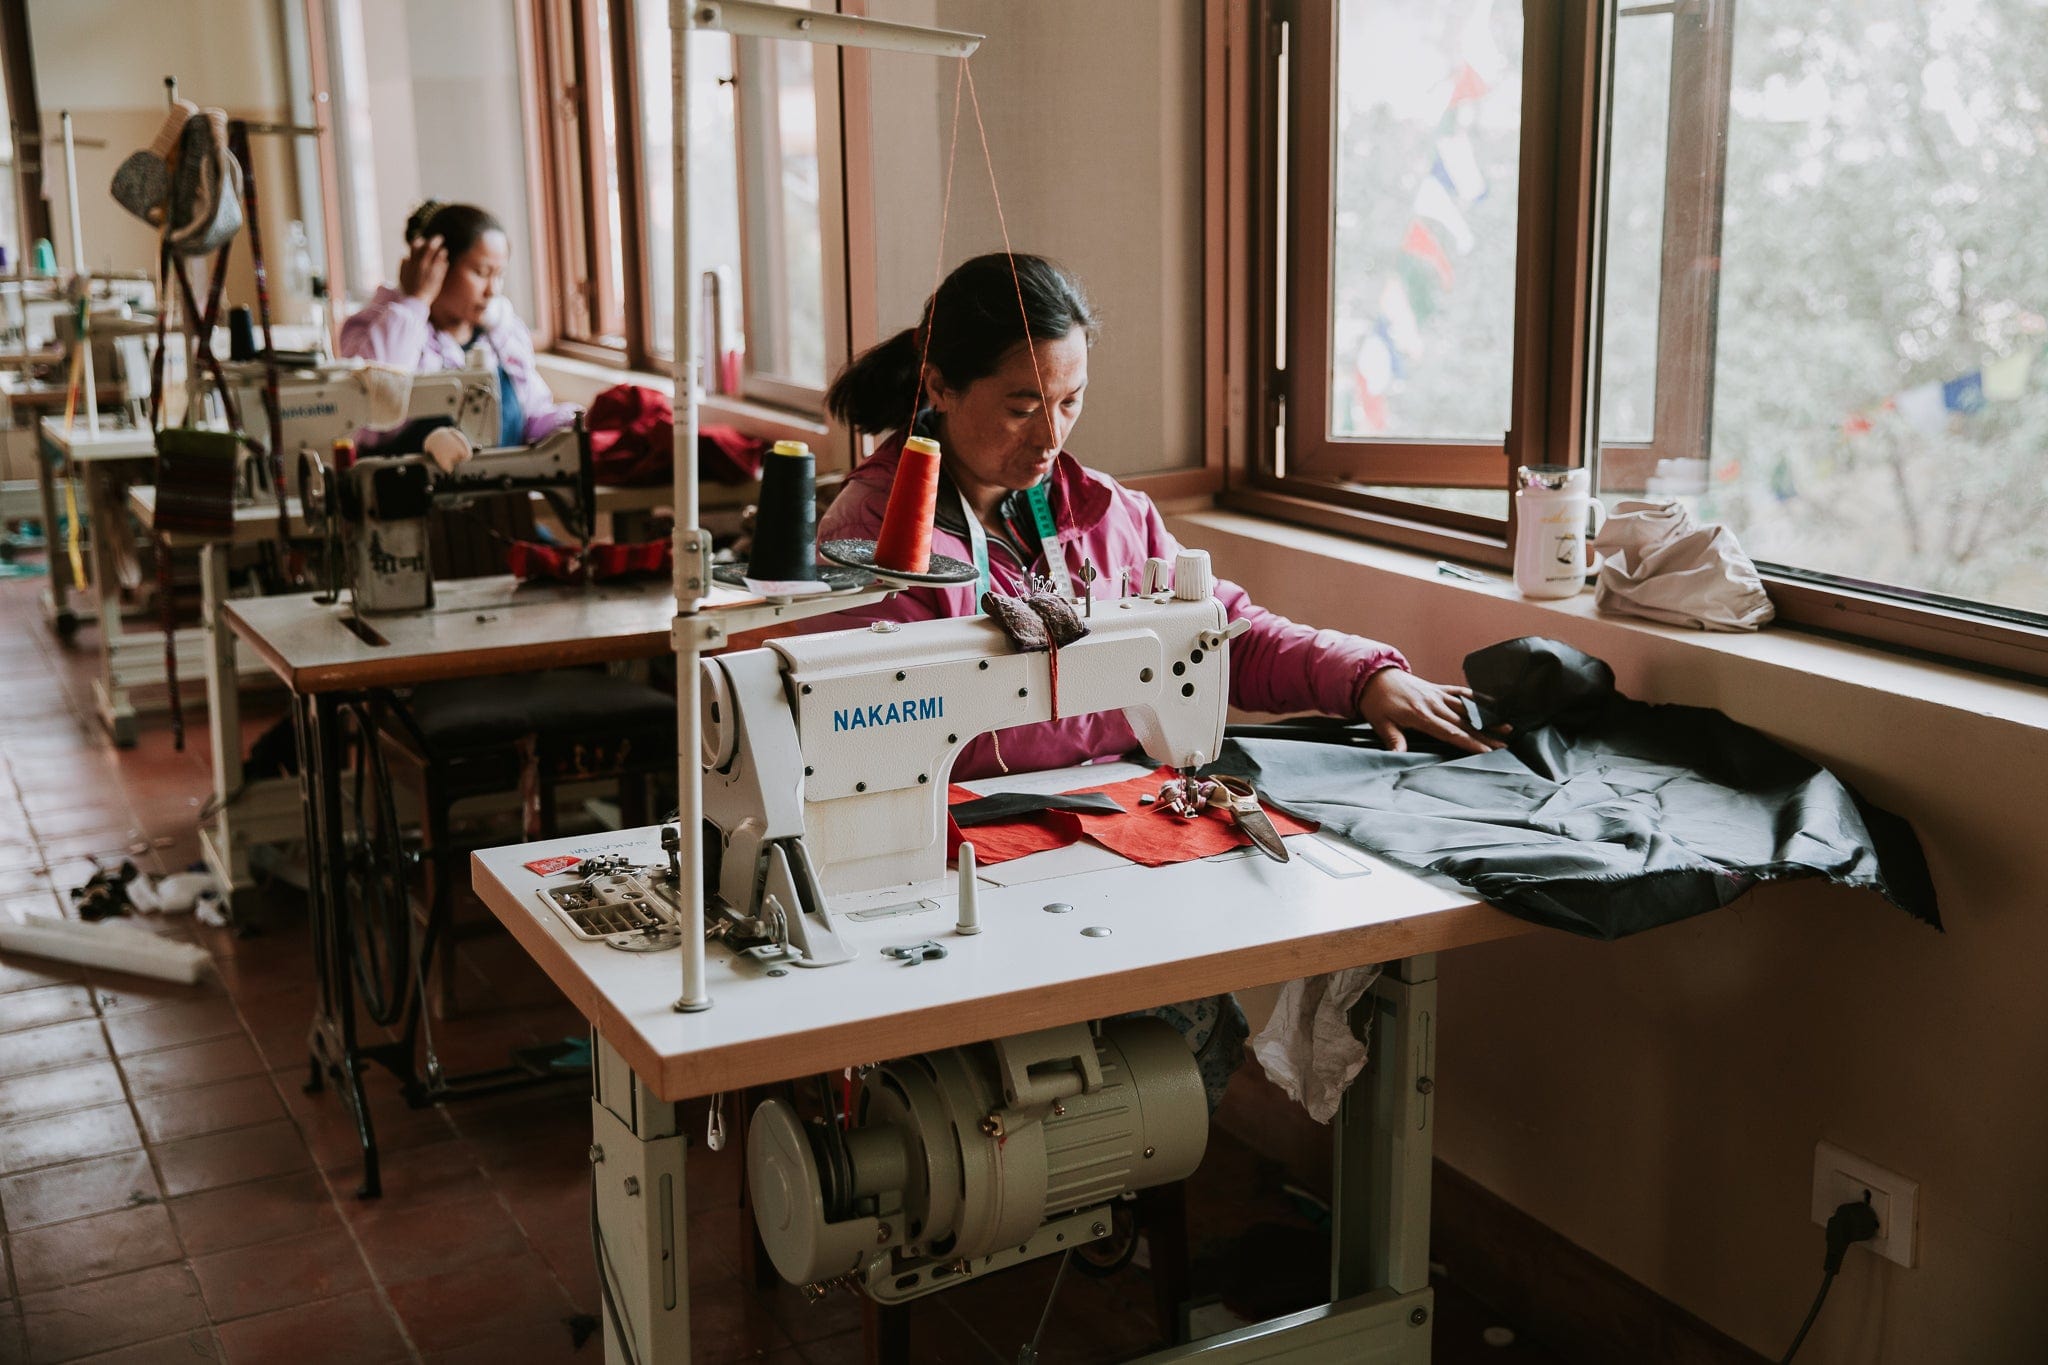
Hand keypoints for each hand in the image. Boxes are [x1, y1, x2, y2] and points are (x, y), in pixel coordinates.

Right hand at [398, 234, 446, 301]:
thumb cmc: (408, 288)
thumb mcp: (402, 275)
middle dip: (435, 241)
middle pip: (430, 247)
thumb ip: (403, 265)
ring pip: (439, 255)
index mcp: (412, 262)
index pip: (416, 245)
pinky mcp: (438, 276)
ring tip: (444, 250)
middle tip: (440, 238)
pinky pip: (443, 265)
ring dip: (442, 251)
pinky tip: (445, 261)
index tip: (423, 240)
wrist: (416, 300)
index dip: (420, 241)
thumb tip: (405, 256)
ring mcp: (431, 269)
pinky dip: (444, 262)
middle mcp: (422, 263)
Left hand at [1356, 668, 1505, 755]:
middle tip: (1505, 745)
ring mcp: (1438, 695)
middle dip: (1486, 735)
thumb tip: (1399, 756)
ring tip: (1508, 726)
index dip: (1470, 743)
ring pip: (1468, 709)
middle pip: (1465, 723)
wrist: (1374, 676)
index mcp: (1421, 715)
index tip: (1487, 751)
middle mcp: (1434, 704)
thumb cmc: (1377, 703)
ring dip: (1488, 718)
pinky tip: (1492, 704)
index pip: (1451, 732)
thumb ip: (1393, 739)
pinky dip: (1477, 699)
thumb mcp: (1380, 723)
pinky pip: (1461, 693)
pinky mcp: (1439, 689)